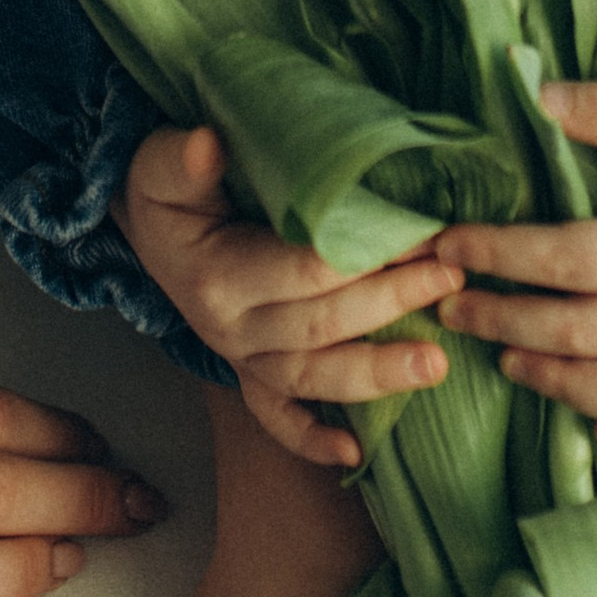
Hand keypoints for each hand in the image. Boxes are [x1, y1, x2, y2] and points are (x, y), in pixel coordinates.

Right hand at [117, 126, 458, 470]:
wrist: (144, 227)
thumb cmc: (166, 190)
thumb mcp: (161, 166)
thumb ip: (183, 160)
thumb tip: (208, 143)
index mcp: (217, 278)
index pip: (305, 271)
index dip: (367, 256)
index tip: (424, 234)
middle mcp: (229, 330)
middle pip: (322, 325)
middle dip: (392, 304)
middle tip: (452, 279)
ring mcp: (240, 360)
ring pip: (313, 378)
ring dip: (377, 375)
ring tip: (438, 366)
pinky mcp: (248, 375)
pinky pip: (277, 418)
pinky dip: (311, 438)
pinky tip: (356, 453)